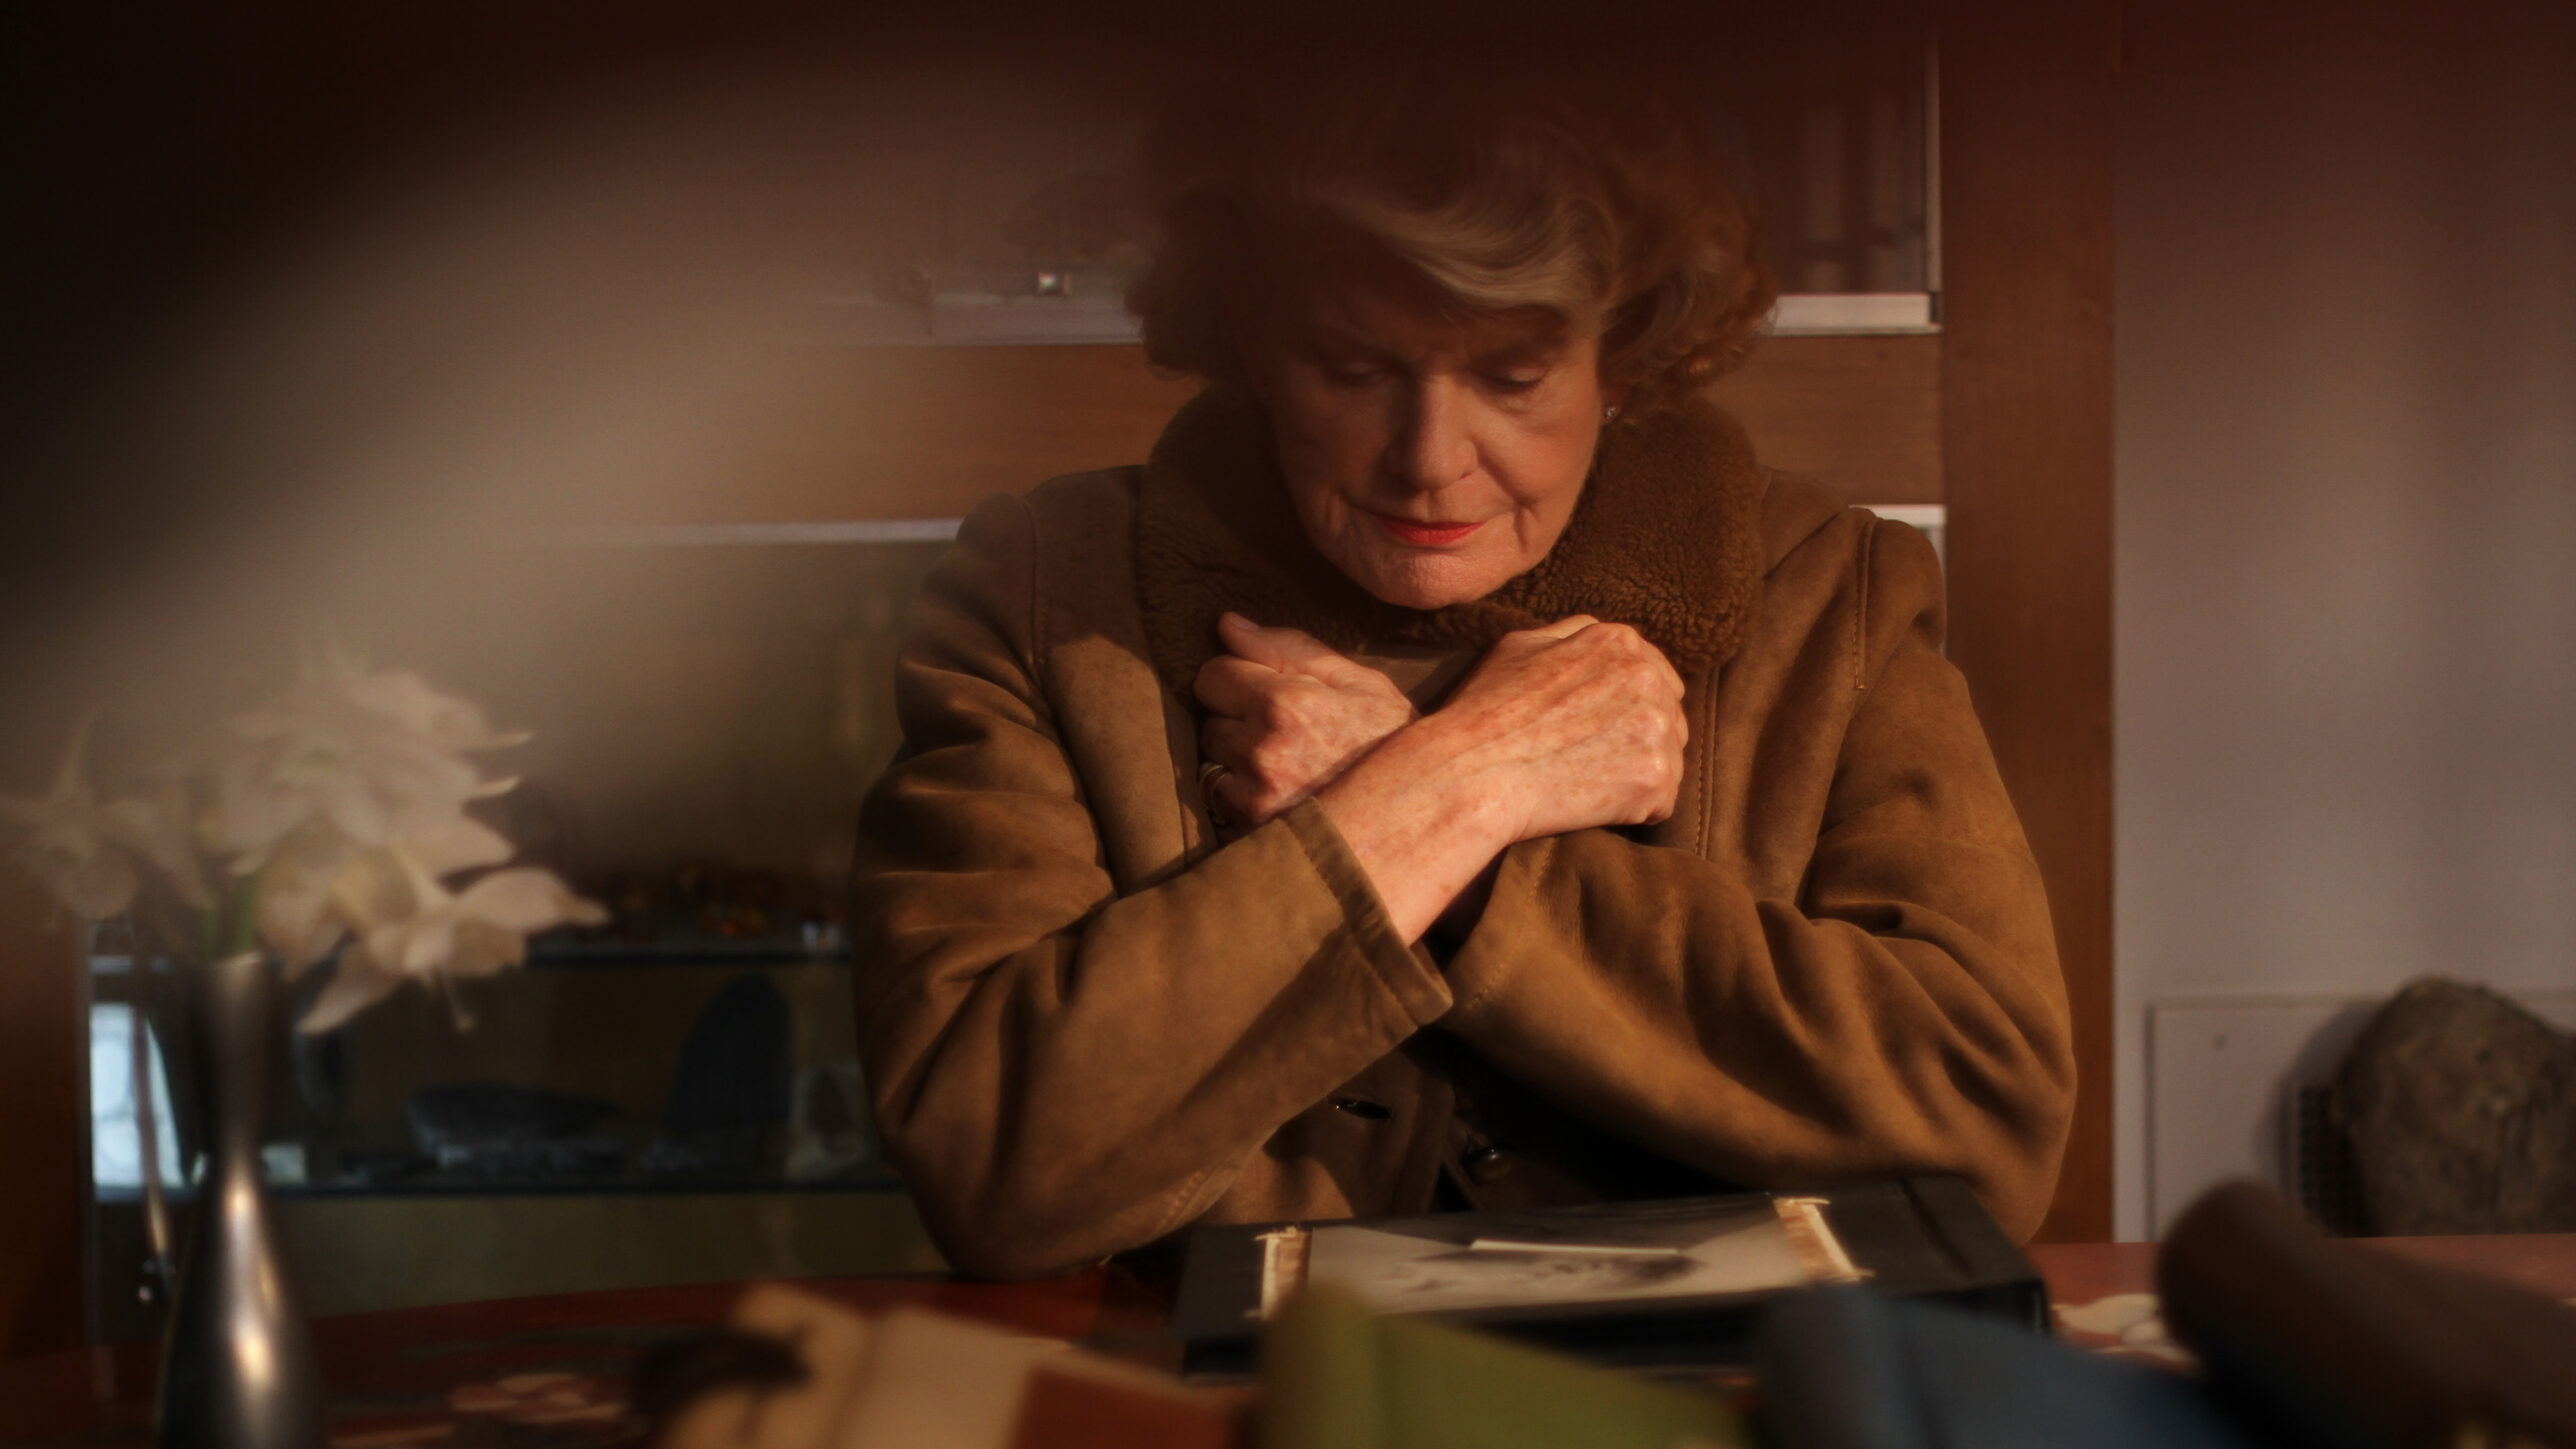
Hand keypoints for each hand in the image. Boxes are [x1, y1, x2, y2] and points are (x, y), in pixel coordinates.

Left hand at [1193, 613, 1416, 827]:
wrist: (1421, 808)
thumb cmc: (1391, 736)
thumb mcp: (1356, 680)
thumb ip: (1287, 647)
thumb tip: (1226, 623)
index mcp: (1285, 703)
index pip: (1212, 674)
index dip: (1237, 677)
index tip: (1263, 689)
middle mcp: (1262, 749)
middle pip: (1209, 718)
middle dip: (1237, 718)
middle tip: (1282, 729)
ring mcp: (1256, 794)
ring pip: (1211, 760)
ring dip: (1235, 757)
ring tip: (1284, 762)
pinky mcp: (1255, 827)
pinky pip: (1221, 797)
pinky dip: (1241, 792)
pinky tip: (1281, 790)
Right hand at [1435, 615, 1688, 842]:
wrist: (1472, 773)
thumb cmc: (1486, 710)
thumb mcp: (1520, 645)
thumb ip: (1572, 634)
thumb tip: (1600, 636)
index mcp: (1619, 643)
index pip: (1657, 675)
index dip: (1631, 707)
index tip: (1604, 729)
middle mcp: (1648, 678)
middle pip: (1669, 717)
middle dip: (1640, 740)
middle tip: (1593, 761)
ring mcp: (1656, 728)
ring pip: (1669, 759)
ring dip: (1639, 775)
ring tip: (1590, 783)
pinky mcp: (1655, 777)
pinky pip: (1663, 802)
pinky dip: (1636, 811)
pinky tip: (1596, 806)